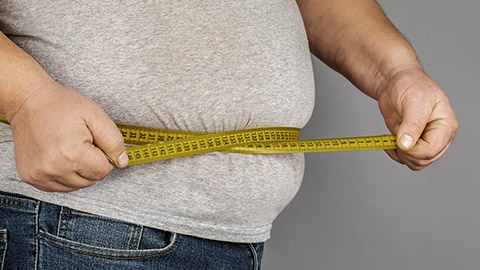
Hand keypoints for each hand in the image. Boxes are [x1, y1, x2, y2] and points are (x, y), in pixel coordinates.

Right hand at [9, 80, 127, 191]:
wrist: (28, 102)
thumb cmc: (62, 106)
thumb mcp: (96, 116)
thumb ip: (114, 141)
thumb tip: (122, 162)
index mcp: (71, 154)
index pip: (103, 171)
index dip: (104, 156)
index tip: (93, 142)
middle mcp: (54, 169)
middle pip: (91, 180)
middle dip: (92, 164)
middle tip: (80, 143)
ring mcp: (39, 175)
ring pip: (76, 185)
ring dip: (79, 171)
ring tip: (69, 149)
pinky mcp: (30, 177)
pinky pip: (59, 186)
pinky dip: (64, 175)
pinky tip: (59, 157)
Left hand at [378, 66, 457, 169]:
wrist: (395, 82)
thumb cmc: (410, 84)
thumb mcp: (413, 100)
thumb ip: (412, 124)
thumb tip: (407, 144)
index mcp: (445, 126)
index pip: (431, 150)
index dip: (413, 149)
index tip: (399, 139)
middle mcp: (438, 136)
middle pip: (424, 160)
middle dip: (406, 152)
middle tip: (396, 133)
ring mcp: (425, 141)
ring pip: (415, 163)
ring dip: (399, 153)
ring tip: (395, 132)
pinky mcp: (411, 143)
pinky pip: (404, 159)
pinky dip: (394, 153)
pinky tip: (389, 140)